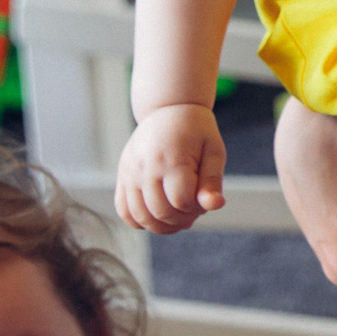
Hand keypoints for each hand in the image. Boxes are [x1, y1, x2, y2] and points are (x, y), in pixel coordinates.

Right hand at [117, 105, 227, 231]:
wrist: (169, 109)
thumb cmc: (196, 131)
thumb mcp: (213, 151)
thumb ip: (212, 180)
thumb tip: (215, 206)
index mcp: (171, 159)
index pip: (181, 201)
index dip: (197, 209)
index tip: (205, 199)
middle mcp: (145, 167)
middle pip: (160, 212)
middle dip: (182, 219)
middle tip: (195, 209)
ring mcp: (129, 172)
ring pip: (140, 216)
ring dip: (162, 226)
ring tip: (179, 218)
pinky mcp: (122, 176)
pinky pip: (123, 210)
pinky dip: (139, 221)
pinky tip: (157, 217)